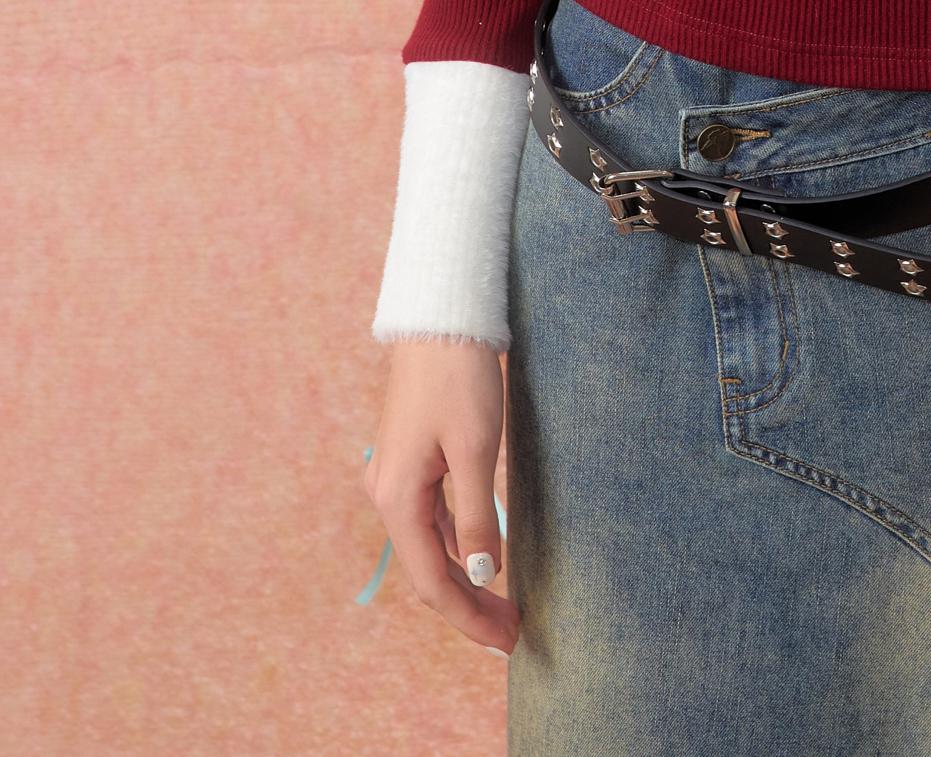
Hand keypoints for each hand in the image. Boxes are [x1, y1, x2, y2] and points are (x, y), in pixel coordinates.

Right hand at [364, 339, 519, 655]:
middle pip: (428, 568)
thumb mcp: (474, 447)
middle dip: (469, 603)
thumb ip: (476, 514)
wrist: (440, 319)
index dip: (469, 616)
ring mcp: (395, 476)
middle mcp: (387, 493)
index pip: (433, 579)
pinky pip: (431, 517)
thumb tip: (480, 571)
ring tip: (502, 604)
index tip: (507, 640)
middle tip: (512, 631)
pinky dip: (456, 542)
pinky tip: (481, 555)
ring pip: (429, 544)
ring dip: (464, 576)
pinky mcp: (410, 459)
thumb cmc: (459, 377)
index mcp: (397, 498)